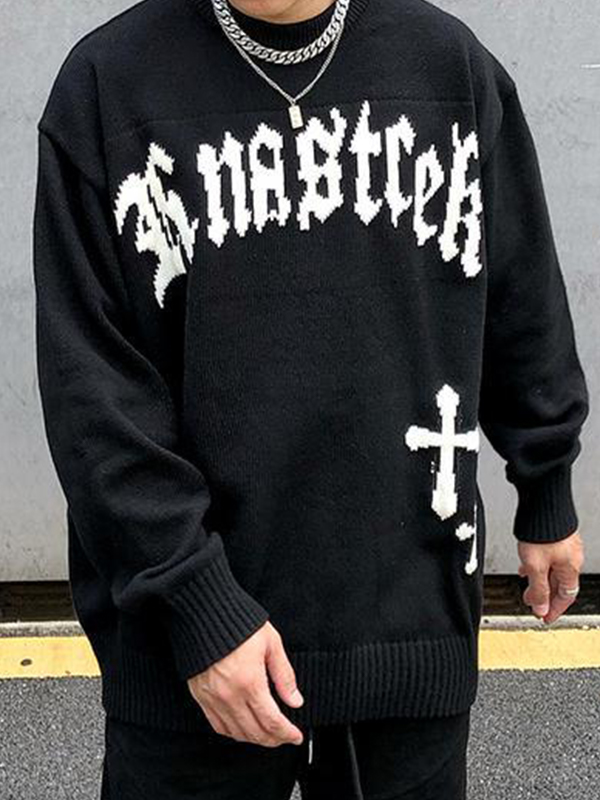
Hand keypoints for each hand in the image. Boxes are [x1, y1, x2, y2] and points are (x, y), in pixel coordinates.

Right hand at [186, 621, 304, 747]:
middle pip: (254, 732)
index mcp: (249, 682)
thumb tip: (295, 700)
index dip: (287, 733)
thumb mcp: (271, 643)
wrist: (205, 614)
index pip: (271, 721)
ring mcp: (212, 698)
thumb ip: (284, 675)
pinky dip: (233, 732)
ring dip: (254, 739)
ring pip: (236, 733)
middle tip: (285, 737)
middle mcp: (229, 695)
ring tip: (267, 734)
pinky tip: (243, 728)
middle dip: (274, 739)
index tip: (296, 736)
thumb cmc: (239, 623)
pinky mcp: (200, 696)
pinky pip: (217, 725)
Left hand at [517, 529, 584, 623]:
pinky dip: (538, 566)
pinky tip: (526, 566)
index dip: (554, 609)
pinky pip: (549, 558)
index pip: (566, 596)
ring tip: (527, 587)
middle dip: (546, 596)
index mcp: (570, 568)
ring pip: (553, 570)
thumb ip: (538, 589)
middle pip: (560, 584)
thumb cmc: (541, 530)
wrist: (542, 501)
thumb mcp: (535, 566)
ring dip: (541, 581)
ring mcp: (565, 546)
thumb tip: (540, 609)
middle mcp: (571, 557)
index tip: (544, 618)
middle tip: (534, 605)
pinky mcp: (557, 536)